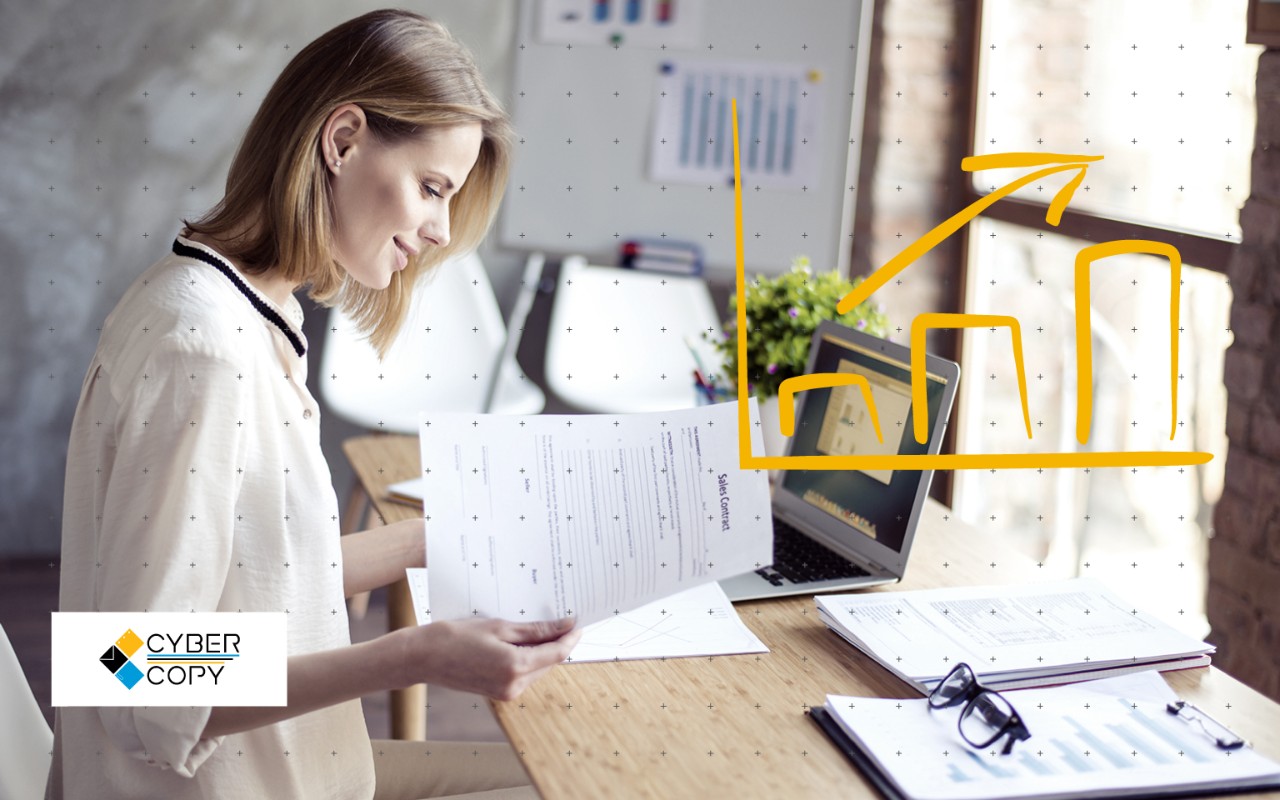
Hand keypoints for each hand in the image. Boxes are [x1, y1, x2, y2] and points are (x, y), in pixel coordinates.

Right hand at [396, 616, 581, 700]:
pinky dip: (527, 658)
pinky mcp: (499, 693)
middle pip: (549, 662)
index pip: (557, 653)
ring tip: (536, 627)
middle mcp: (515, 686)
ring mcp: (507, 692)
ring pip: (538, 669)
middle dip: (556, 642)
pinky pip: (523, 674)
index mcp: (516, 667)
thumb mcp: (499, 627)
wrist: (424, 657)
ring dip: (541, 650)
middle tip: (559, 618)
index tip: (577, 622)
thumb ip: (535, 630)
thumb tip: (564, 626)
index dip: (570, 637)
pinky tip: (520, 641)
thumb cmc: (457, 636)